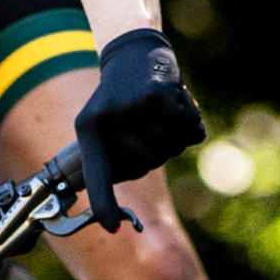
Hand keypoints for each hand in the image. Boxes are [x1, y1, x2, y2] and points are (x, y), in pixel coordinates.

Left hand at [68, 28, 200, 230]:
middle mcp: (108, 119)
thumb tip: (122, 197)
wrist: (134, 51)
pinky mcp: (158, 95)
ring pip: (169, 148)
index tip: (111, 228)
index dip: (104, 203)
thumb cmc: (121, 98)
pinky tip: (177, 102)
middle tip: (150, 128)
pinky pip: (186, 130)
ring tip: (161, 114)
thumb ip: (115, 159)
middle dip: (156, 153)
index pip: (97, 174)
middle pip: (145, 165)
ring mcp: (133, 106)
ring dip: (175, 136)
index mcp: (89, 130)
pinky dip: (190, 121)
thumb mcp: (106, 124)